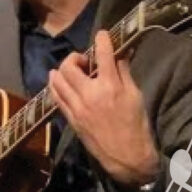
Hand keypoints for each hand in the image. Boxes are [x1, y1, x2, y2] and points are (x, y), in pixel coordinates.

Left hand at [48, 30, 159, 187]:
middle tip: (83, 61)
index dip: (101, 40)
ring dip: (61, 70)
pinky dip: (55, 85)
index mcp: (110, 87)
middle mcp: (90, 94)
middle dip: (75, 57)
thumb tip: (120, 53)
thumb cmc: (136, 125)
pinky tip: (59, 81)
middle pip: (70, 66)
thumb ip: (124, 73)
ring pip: (57, 80)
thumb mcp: (136, 96)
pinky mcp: (70, 118)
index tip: (101, 35)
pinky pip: (55, 96)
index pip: (103, 55)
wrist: (127, 157)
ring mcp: (77, 107)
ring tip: (71, 70)